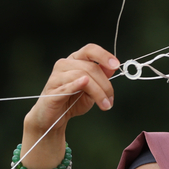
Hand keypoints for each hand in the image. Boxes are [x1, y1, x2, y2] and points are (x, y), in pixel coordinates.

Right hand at [20, 44, 117, 168]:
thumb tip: (112, 68)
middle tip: (110, 100)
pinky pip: (67, 85)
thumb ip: (101, 77)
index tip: (116, 65)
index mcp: (75, 60)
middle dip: (105, 84)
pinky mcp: (52, 91)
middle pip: (90, 67)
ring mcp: (56, 77)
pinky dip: (77, 84)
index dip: (104, 55)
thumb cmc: (71, 101)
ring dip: (98, 92)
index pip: (90, 50)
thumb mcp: (92, 89)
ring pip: (82, 76)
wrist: (53, 119)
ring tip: (105, 105)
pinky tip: (84, 84)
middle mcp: (64, 65)